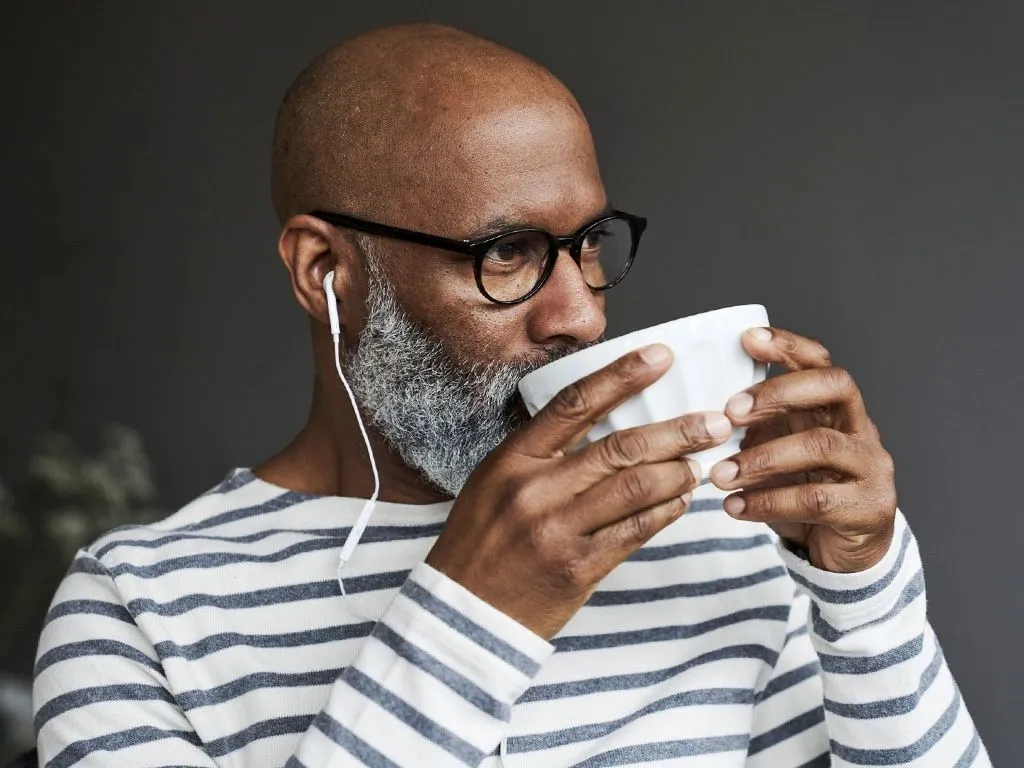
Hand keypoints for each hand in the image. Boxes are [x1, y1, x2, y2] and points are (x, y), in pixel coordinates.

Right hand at [425, 345, 732, 639]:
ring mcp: (557, 530)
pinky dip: (665, 512)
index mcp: (512, 459)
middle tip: (714, 421)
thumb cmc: (480, 542)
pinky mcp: (578, 568)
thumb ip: (541, 452)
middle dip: (676, 431)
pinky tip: (680, 500)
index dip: (622, 376)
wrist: (464, 613)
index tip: (660, 356)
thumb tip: (604, 423)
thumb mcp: (494, 483)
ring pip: (635, 488)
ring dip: (677, 472)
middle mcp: (535, 489)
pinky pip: (635, 531)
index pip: (575, 404)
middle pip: (619, 447)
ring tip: (699, 463)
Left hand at [709, 327, 897, 572]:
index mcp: (836, 409)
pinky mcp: (869, 508)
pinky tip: (735, 507)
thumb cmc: (805, 493)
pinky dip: (769, 502)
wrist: (845, 553)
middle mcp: (861, 429)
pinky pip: (816, 499)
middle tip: (730, 413)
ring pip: (821, 446)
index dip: (787, 346)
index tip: (747, 339)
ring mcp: (872, 467)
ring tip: (719, 474)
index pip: (819, 362)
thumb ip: (757, 429)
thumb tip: (705, 411)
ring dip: (762, 458)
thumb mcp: (778, 453)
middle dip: (779, 393)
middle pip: (834, 387)